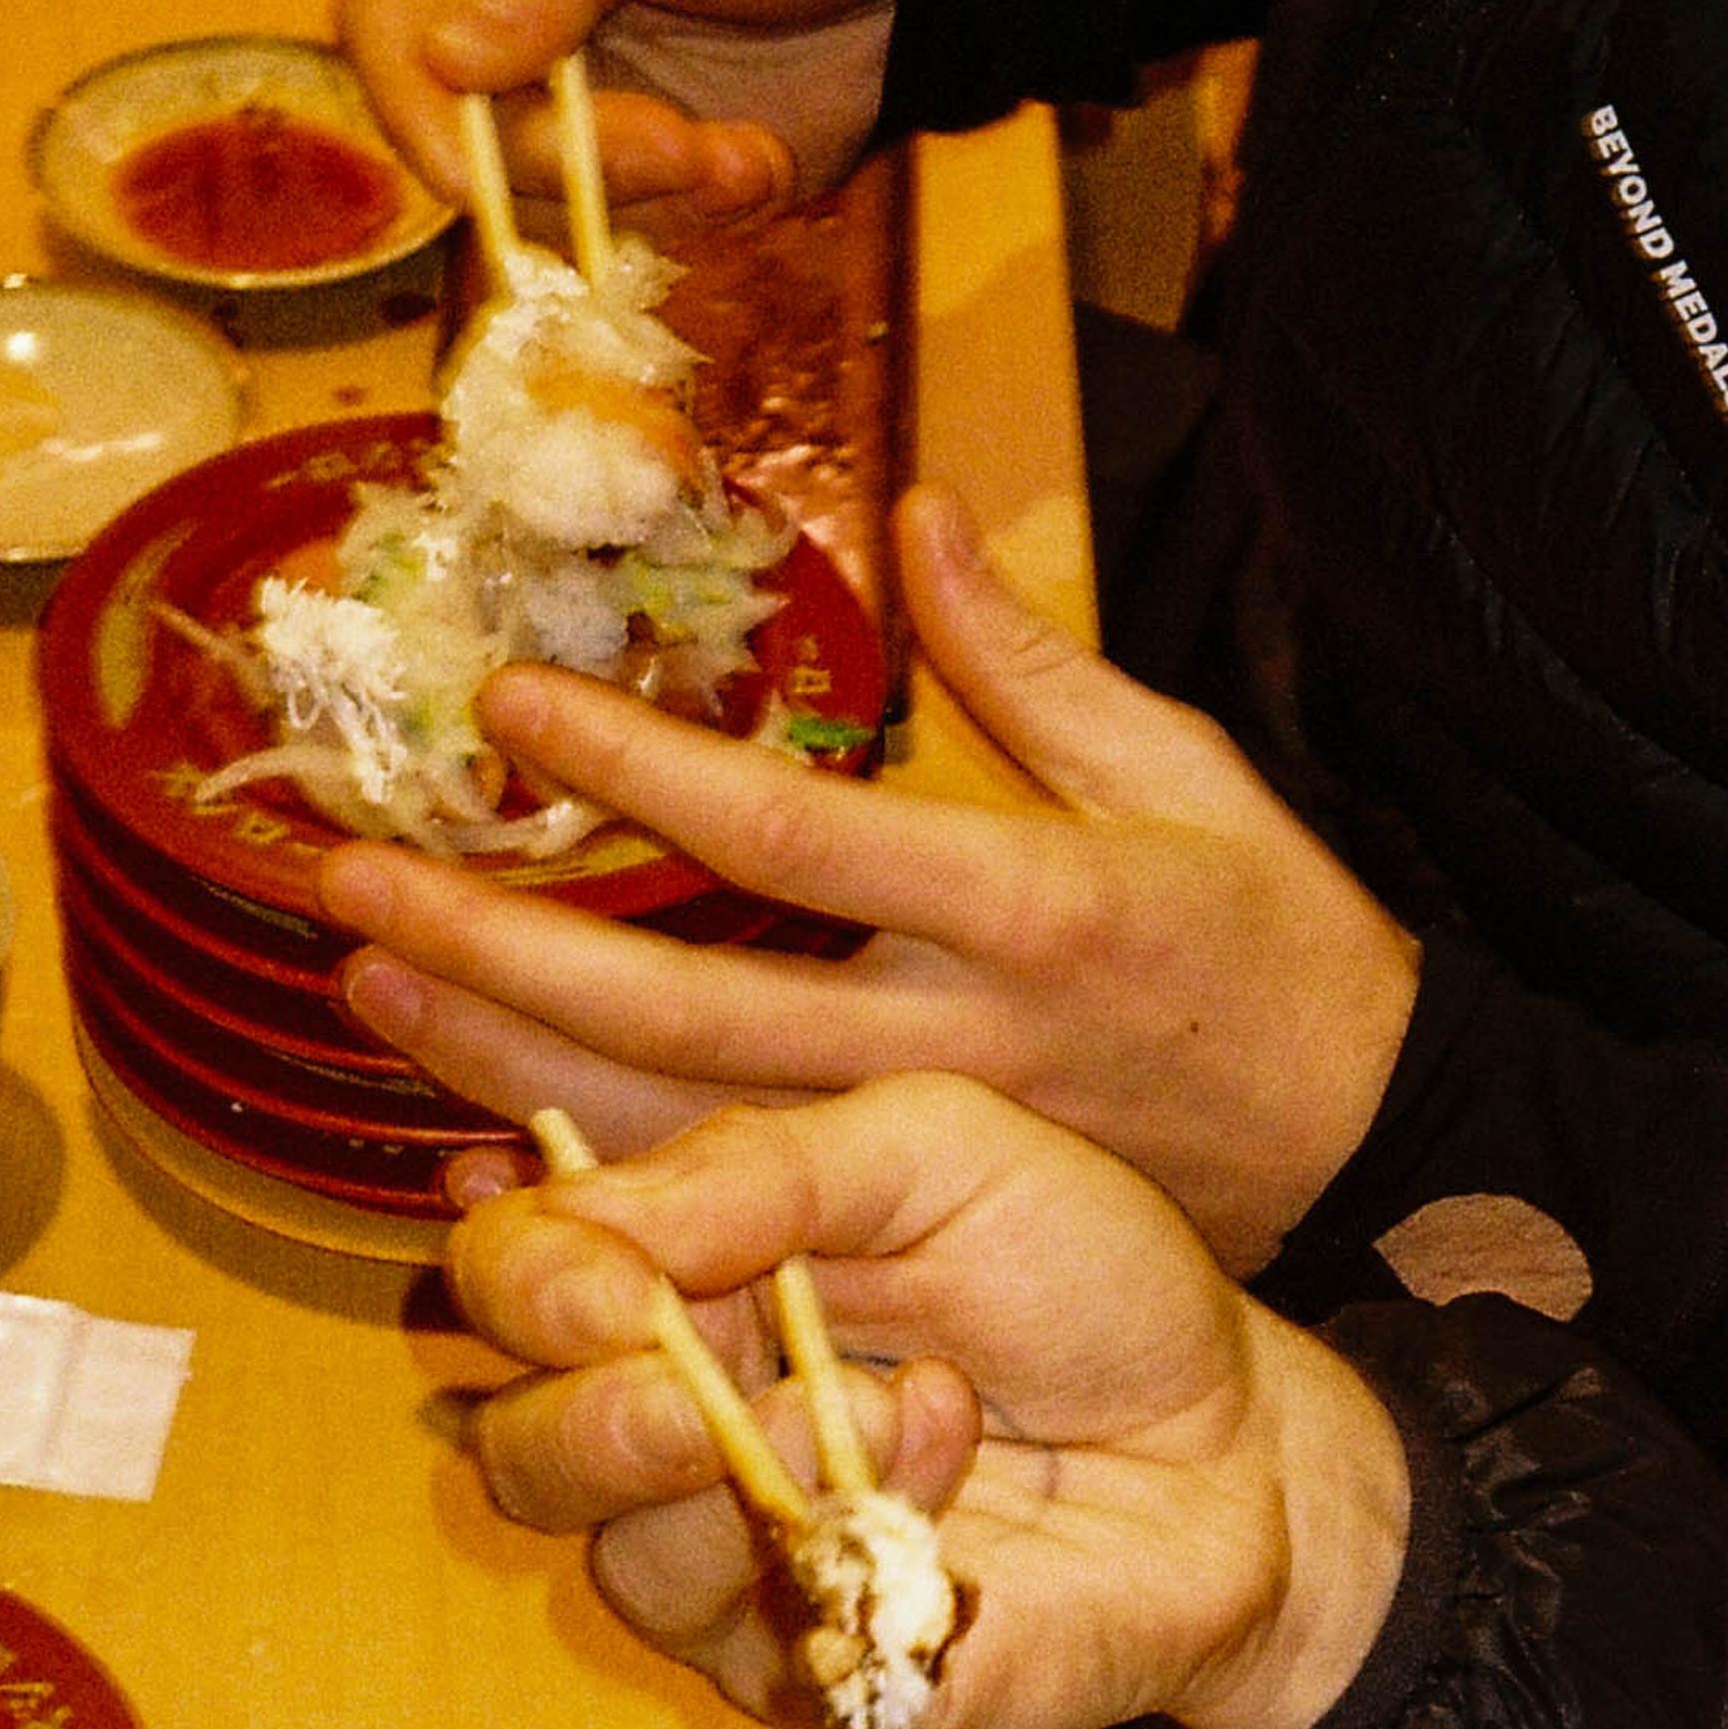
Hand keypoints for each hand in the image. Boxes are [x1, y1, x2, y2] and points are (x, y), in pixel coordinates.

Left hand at [328, 489, 1422, 1272]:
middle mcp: (962, 1037)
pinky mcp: (926, 1217)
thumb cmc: (1279, 941)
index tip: (512, 702)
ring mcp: (935, 1144)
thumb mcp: (1185, 769)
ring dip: (510, 1058)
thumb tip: (921, 512)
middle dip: (505, 951)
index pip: (794, 838)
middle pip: (692, 1011)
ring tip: (369, 978)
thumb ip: (1032, 654)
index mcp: (1033, 902)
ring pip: (684, 1124)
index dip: (640, 771)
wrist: (1378, 1146)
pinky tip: (482, 1117)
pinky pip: (733, 1197)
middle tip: (349, 884)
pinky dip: (605, 1160)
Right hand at [340, 0, 909, 228]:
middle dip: (570, 163)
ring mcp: (561, 94)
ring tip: (745, 150)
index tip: (476, 171)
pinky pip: (637, 222)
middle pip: (462, 135)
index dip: (420, 109)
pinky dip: (702, 206)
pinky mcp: (634, 158)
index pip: (386, 23)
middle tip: (681, 149)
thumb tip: (445, 57)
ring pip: (549, 198)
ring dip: (652, 193)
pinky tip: (761, 157)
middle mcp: (490, 8)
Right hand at [449, 1075, 1415, 1728]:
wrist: (1239, 1440)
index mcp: (680, 1285)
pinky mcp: (820, 1671)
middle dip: (577, 1413)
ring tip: (889, 1406)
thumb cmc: (1086, 1284)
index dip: (522, 1278)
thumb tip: (595, 1207)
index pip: (511, 1287)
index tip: (604, 1276)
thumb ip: (768, 1161)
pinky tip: (946, 1457)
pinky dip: (846, 1536)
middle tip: (674, 1382)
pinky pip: (759, 1635)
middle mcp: (677, 1430)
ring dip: (741, 1468)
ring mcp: (741, 1565)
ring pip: (616, 1556)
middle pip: (512, 1447)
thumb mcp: (943, 1152)